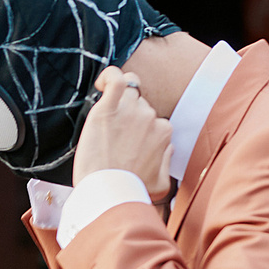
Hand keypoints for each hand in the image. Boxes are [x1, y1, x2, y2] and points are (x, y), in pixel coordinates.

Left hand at [72, 68, 171, 199]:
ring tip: (108, 118)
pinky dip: (109, 77)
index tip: (127, 145)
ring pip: (130, 91)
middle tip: (114, 139)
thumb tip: (167, 148)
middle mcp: (151, 118)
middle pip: (141, 106)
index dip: (140, 132)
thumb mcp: (162, 184)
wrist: (109, 192)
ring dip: (120, 100)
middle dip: (128, 118)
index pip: (154, 121)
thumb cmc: (132, 190)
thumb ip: (167, 162)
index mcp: (163, 133)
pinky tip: (101, 85)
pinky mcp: (108, 108)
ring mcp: (130, 111)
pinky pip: (115, 79)